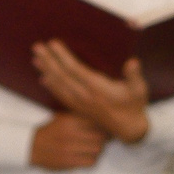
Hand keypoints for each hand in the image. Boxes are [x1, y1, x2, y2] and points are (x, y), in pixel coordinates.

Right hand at [29, 112, 107, 171]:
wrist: (31, 146)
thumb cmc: (49, 132)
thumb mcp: (62, 118)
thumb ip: (79, 116)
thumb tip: (101, 117)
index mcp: (70, 121)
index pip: (97, 123)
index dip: (105, 127)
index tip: (107, 129)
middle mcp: (71, 134)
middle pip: (100, 137)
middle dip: (104, 139)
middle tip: (104, 140)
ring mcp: (70, 149)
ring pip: (98, 149)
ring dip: (99, 149)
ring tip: (95, 148)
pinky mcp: (69, 163)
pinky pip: (91, 162)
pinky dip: (93, 159)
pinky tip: (88, 157)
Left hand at [32, 40, 150, 141]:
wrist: (129, 129)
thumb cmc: (134, 105)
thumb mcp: (139, 89)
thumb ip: (134, 75)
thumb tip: (133, 62)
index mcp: (97, 88)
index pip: (75, 69)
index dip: (62, 57)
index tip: (53, 43)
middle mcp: (85, 95)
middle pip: (62, 76)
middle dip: (48, 60)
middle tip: (36, 47)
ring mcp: (80, 103)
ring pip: (59, 85)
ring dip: (46, 71)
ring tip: (35, 59)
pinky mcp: (79, 108)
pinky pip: (61, 96)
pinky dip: (51, 87)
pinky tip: (43, 79)